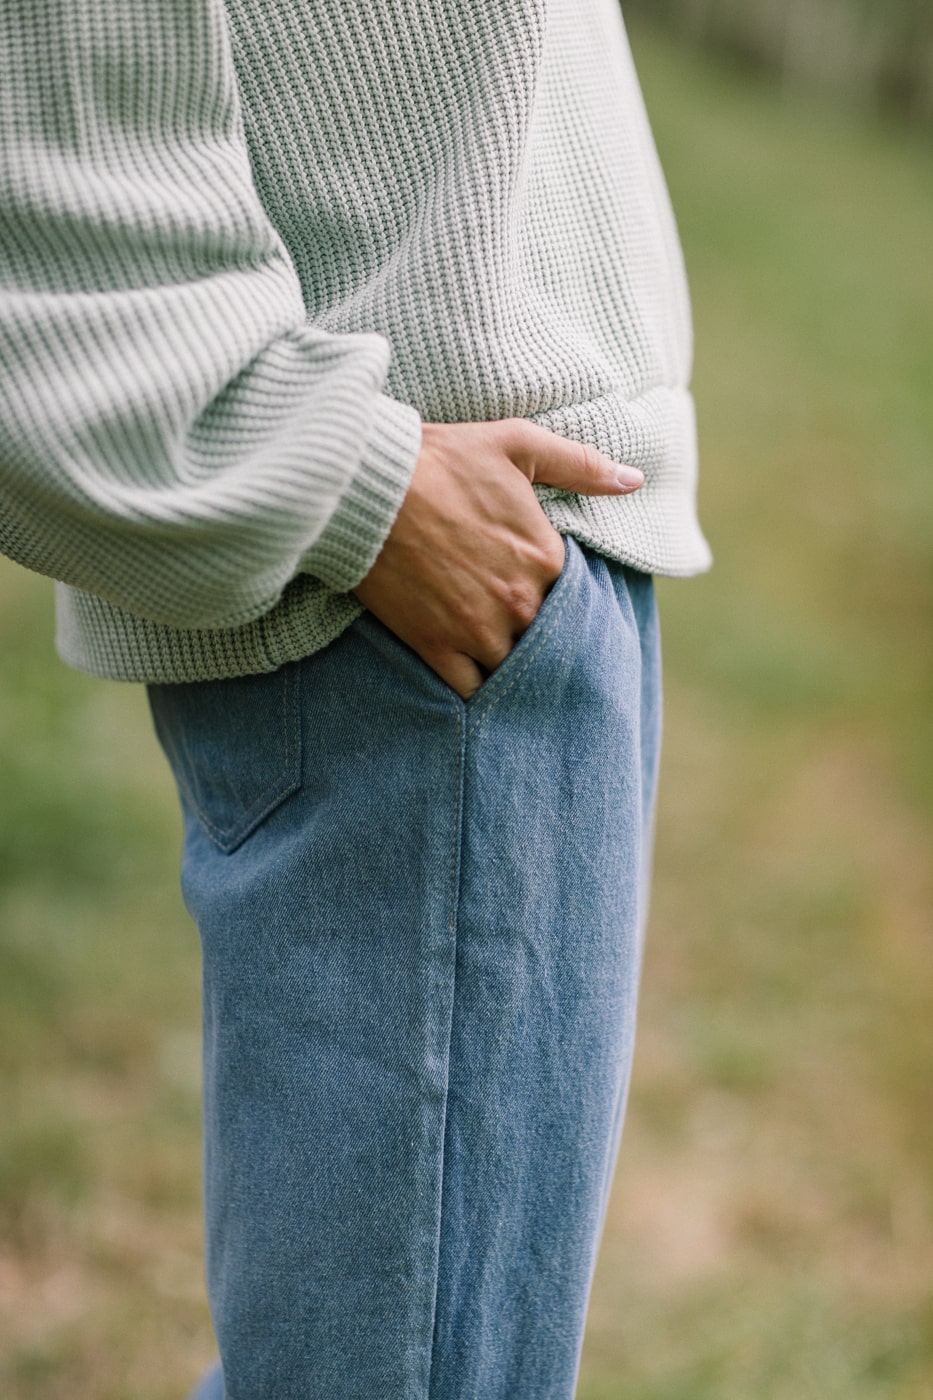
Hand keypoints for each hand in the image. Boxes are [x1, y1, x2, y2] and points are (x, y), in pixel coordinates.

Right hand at [353, 419, 642, 698]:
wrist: (365, 486)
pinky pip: (471, 690)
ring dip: (509, 662)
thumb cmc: (439, 460)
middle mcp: (520, 602)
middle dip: (536, 630)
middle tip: (515, 619)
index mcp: (545, 558)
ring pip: (514, 667)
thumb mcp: (516, 444)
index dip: (557, 591)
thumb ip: (580, 464)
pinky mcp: (436, 648)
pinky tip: (473, 677)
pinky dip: (476, 688)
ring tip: (496, 649)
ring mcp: (478, 631)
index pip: (575, 595)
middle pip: (547, 637)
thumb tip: (633, 480)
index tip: (537, 583)